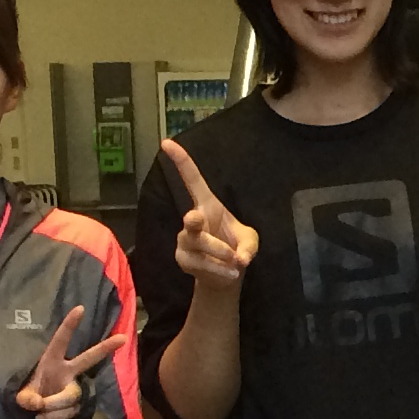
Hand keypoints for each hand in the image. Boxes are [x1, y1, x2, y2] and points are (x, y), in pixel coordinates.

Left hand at [13, 300, 121, 418]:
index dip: (69, 325)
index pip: (60, 341)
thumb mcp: (20, 395)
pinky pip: (69, 411)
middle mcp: (66, 371)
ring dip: (54, 407)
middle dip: (104, 348)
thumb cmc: (27, 395)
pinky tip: (43, 418)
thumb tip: (40, 404)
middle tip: (123, 338)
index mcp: (51, 361)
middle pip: (88, 359)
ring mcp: (74, 387)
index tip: (80, 308)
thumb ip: (27, 399)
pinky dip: (54, 417)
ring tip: (38, 412)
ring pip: (71, 396)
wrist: (32, 414)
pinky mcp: (77, 403)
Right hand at [162, 138, 259, 290]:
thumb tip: (240, 260)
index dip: (181, 161)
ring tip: (236, 263)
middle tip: (195, 219)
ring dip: (221, 253)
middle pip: (189, 218)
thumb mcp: (251, 243)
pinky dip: (218, 269)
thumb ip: (249, 247)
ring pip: (199, 244)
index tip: (167, 143)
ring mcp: (184, 239)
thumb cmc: (238, 248)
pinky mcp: (182, 258)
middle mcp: (193, 219)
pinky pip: (199, 263)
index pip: (192, 179)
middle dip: (193, 220)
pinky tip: (229, 272)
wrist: (227, 275)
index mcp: (208, 205)